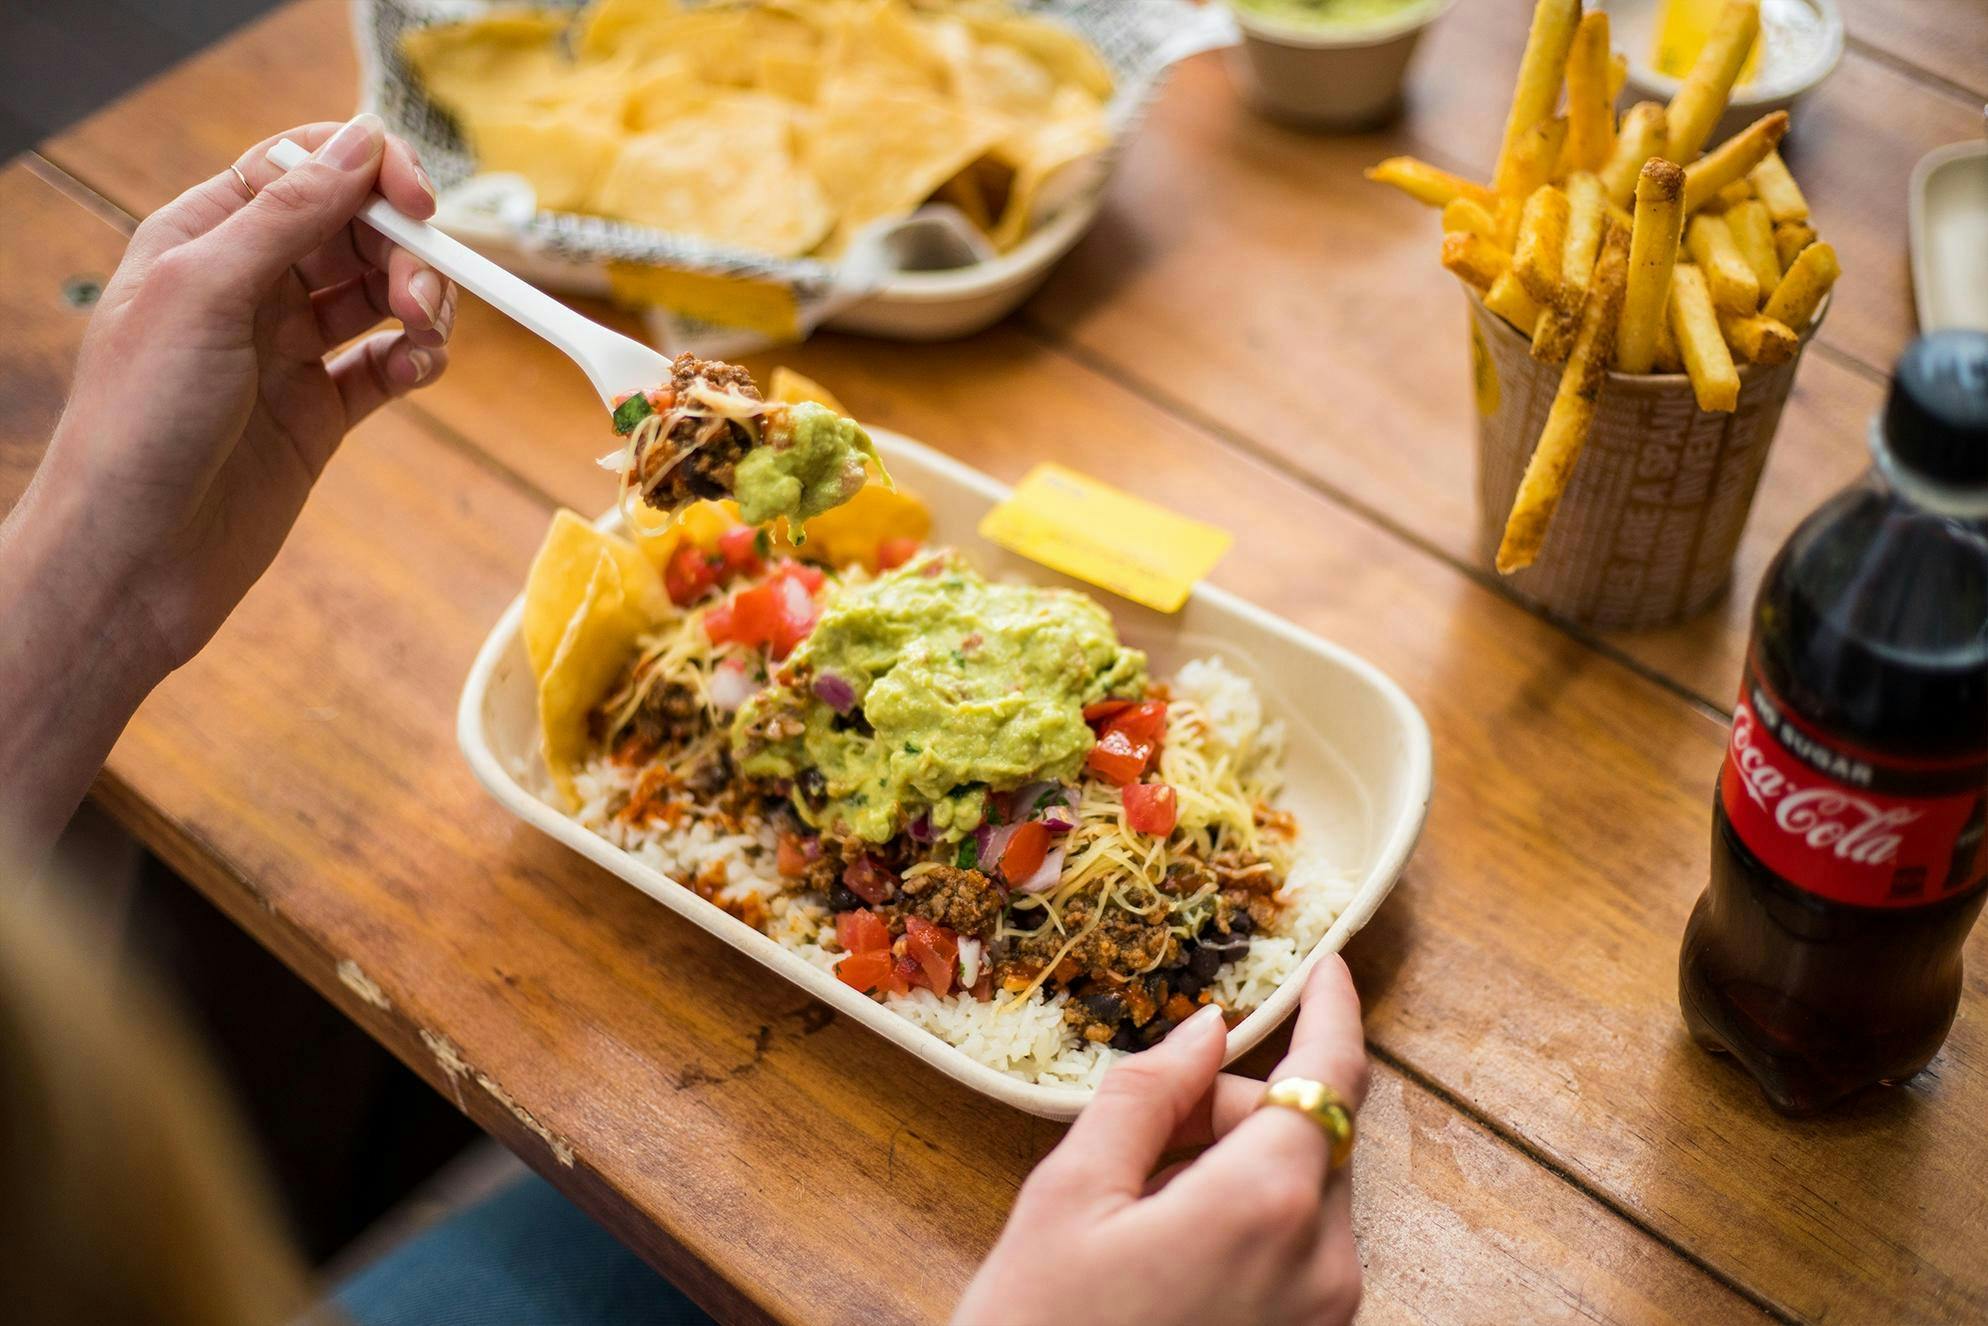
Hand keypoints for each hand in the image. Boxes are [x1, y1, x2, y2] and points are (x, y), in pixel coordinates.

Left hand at [0, 115, 453, 860]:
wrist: (133, 561)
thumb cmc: (138, 425)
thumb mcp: (203, 294)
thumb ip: (285, 216)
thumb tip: (354, 142)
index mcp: (203, 239)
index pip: (303, 170)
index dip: (369, 175)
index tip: (418, 207)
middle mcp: (247, 287)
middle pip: (355, 230)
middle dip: (403, 248)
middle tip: (422, 295)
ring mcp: (285, 351)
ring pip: (379, 294)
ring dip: (418, 301)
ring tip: (426, 335)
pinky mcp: (318, 414)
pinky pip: (386, 364)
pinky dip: (416, 359)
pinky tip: (421, 369)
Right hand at [955, 958, 1368, 1325]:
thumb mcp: (1067, 1198)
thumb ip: (1145, 1096)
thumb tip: (1203, 1030)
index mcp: (1267, 1203)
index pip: (1331, 1075)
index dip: (1334, 1010)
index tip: (1329, 966)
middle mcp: (1322, 1262)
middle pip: (1304, 1134)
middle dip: (1230, 1109)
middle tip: (1135, 1138)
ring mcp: (1324, 1319)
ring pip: (1298, 1193)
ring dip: (1232, 1170)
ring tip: (1135, 1214)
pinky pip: (1294, 1254)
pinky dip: (1242, 1226)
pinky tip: (1163, 1256)